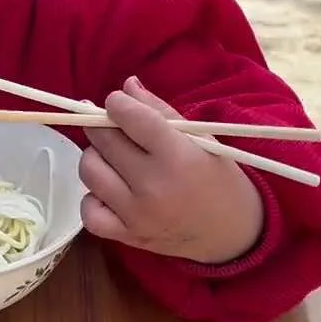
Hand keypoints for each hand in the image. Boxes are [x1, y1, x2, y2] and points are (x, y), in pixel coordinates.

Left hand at [79, 78, 264, 263]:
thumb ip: (161, 110)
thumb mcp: (202, 139)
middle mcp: (153, 186)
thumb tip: (127, 85)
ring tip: (115, 157)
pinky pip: (88, 210)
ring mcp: (136, 214)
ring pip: (89, 170)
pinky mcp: (127, 236)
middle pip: (104, 140)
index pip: (132, 118)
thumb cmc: (219, 179)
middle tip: (115, 126)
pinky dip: (93, 197)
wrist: (232, 234)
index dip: (117, 103)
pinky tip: (111, 190)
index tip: (117, 102)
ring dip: (96, 156)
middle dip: (103, 124)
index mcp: (178, 156)